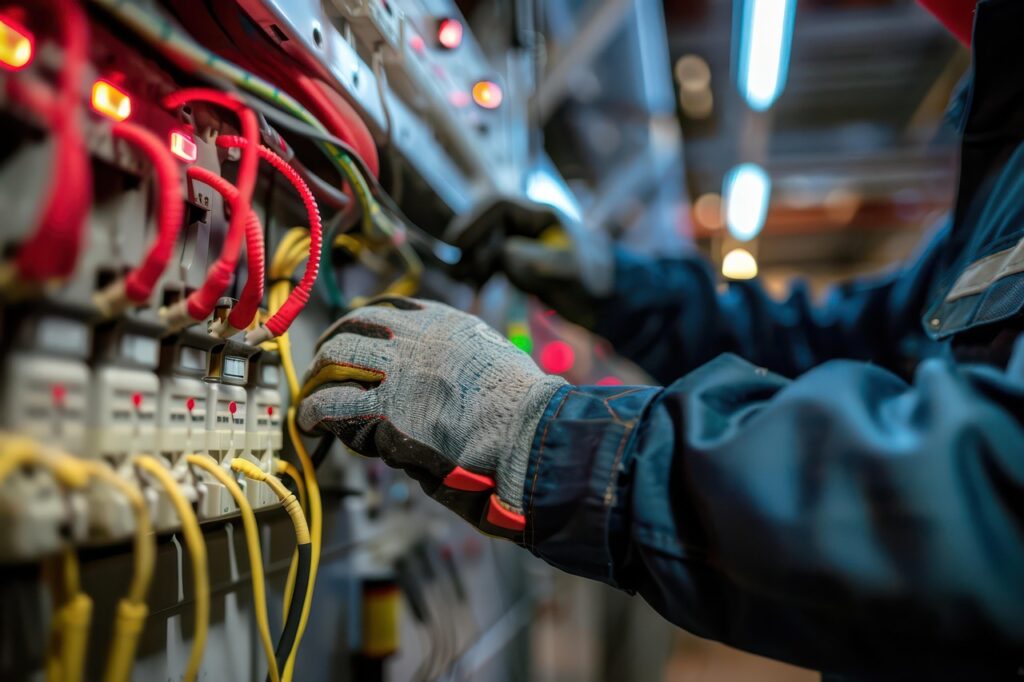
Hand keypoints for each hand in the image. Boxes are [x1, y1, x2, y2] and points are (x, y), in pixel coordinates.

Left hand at [298, 296, 565, 539]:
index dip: (366, 320)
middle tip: (325, 361)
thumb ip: (463, 355)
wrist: (524, 428)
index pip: (391, 306)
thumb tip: (446, 376)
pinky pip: (332, 403)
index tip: (357, 331)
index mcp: (445, 321)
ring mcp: (397, 371)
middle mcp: (416, 337)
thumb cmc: (523, 405)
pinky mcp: (385, 411)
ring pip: (338, 356)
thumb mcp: (494, 355)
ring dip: (319, 372)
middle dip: (334, 341)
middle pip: (356, 324)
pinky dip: (313, 410)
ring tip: (312, 389)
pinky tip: (309, 420)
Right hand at [446, 196, 613, 328]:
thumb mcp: (562, 271)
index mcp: (542, 214)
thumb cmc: (590, 285)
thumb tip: (499, 253)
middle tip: (457, 268)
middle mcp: (529, 223)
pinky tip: (475, 288)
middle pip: (485, 220)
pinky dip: (479, 271)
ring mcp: (523, 241)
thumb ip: (529, 258)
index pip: (498, 206)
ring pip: (484, 240)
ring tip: (464, 280)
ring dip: (470, 258)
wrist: (606, 305)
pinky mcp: (520, 260)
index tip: (459, 246)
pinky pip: (489, 258)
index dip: (474, 222)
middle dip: (468, 241)